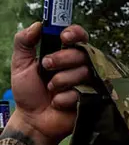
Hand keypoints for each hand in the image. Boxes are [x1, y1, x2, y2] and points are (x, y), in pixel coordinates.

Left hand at [8, 24, 92, 144]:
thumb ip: (24, 42)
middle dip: (62, 59)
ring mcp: (87, 83)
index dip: (75, 33)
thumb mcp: (20, 64)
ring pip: (83, 73)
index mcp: (64, 54)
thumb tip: (38, 24)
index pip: (79, 37)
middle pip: (82, 53)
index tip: (64, 37)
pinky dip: (64, 98)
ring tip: (50, 90)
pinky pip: (81, 93)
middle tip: (46, 66)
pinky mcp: (92, 99)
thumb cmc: (28, 92)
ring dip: (60, 81)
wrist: (33, 120)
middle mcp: (79, 66)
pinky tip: (57, 104)